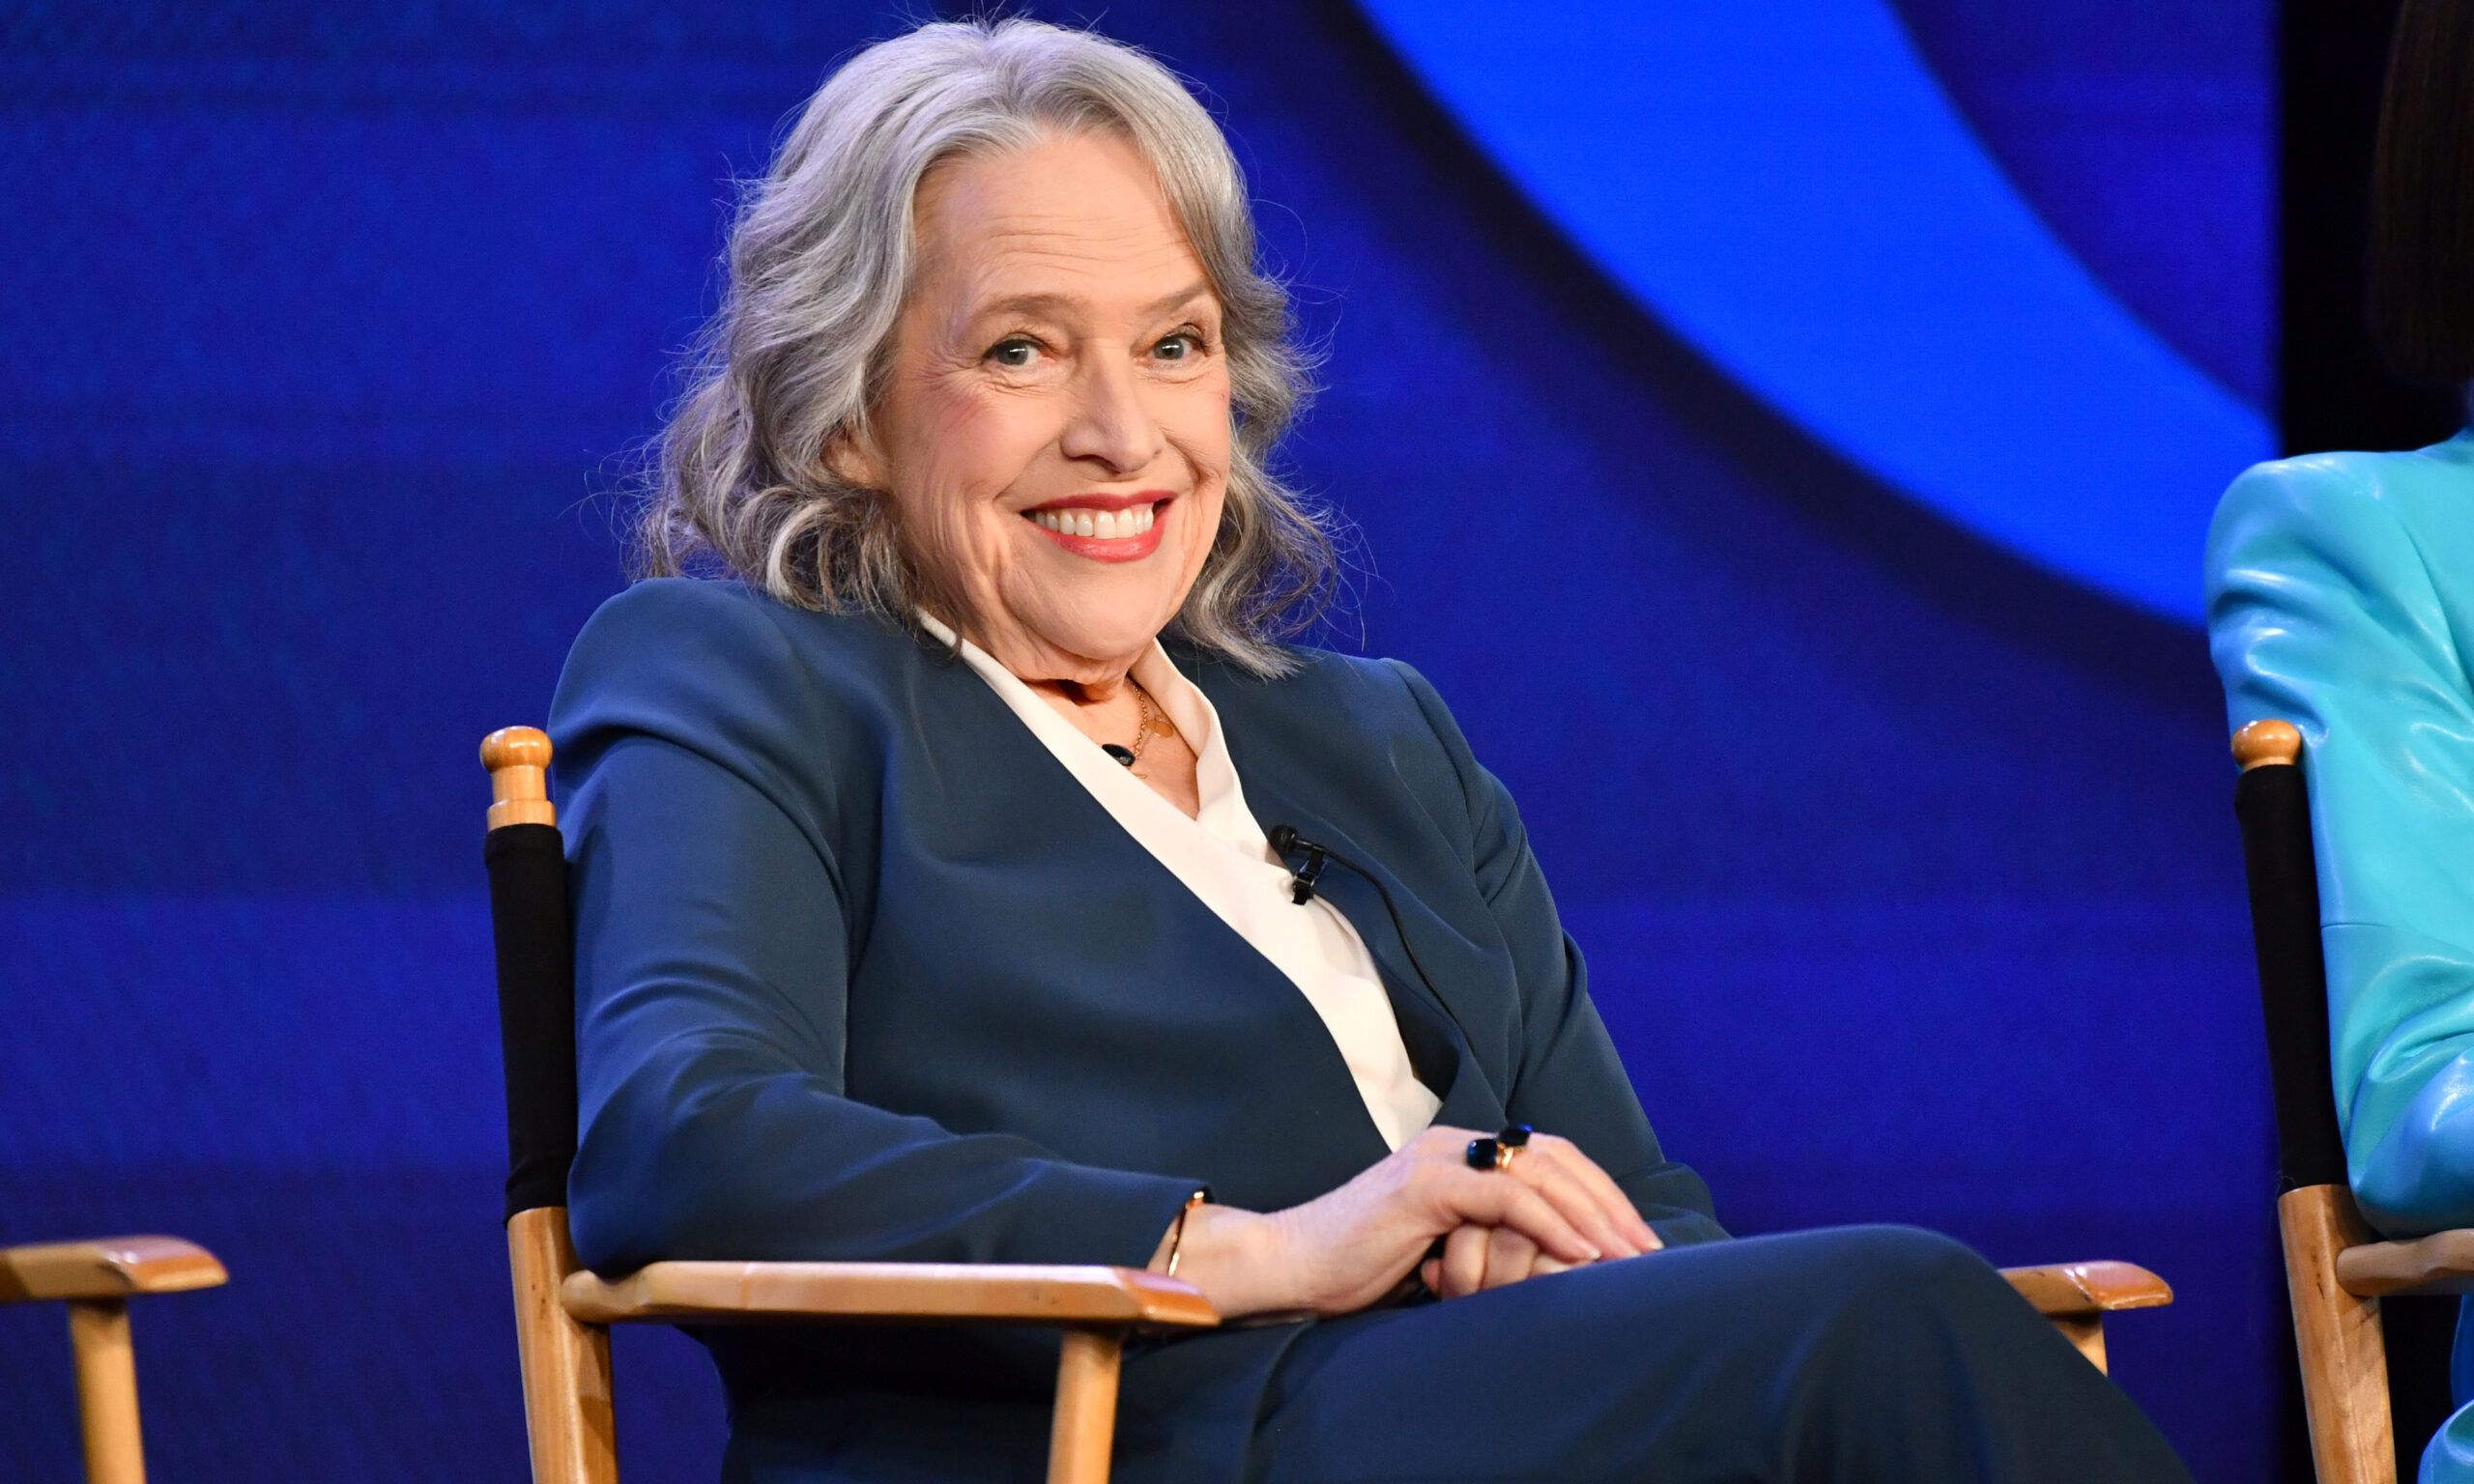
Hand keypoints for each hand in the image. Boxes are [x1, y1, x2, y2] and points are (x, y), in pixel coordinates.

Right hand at [1162, 1125, 1660, 1317]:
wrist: (1293, 1264)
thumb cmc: (1362, 1266)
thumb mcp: (1442, 1248)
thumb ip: (1488, 1238)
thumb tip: (1553, 1265)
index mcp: (1463, 1153)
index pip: (1551, 1158)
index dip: (1600, 1194)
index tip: (1637, 1242)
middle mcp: (1456, 1144)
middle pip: (1557, 1157)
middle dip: (1610, 1204)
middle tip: (1649, 1252)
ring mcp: (1440, 1158)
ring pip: (1539, 1171)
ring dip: (1593, 1215)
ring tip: (1628, 1257)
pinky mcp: (1424, 1185)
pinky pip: (1505, 1195)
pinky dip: (1549, 1223)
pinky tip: (1581, 1253)